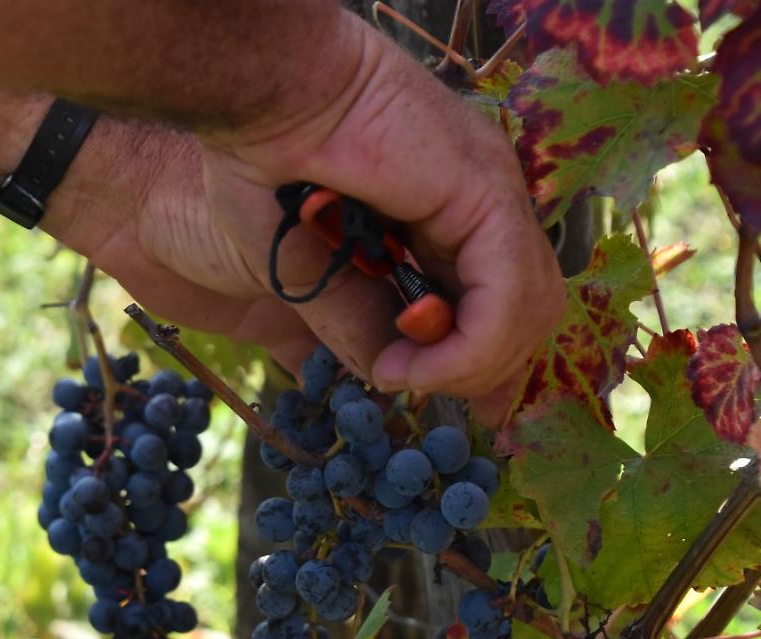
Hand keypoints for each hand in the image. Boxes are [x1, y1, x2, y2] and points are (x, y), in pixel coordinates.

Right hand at [194, 11, 565, 405]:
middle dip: (477, 370)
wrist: (254, 100)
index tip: (429, 392)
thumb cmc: (262, 169)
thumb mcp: (310, 272)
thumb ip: (358, 322)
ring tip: (404, 372)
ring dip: (468, 366)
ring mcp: (491, 191)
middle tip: (411, 382)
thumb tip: (392, 375)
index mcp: (445, 209)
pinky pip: (509, 296)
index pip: (502, 301)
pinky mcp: (484, 190)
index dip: (478, 361)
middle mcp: (481, 201)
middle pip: (526, 311)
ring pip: (531, 311)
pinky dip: (468, 348)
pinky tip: (414, 363)